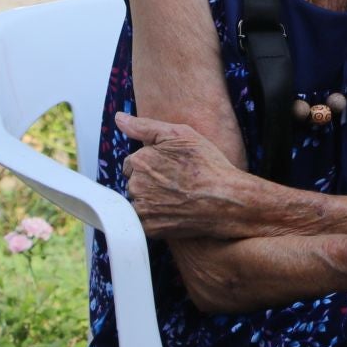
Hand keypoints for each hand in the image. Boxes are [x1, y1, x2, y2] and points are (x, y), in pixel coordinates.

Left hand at [116, 111, 258, 239]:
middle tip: (177, 183)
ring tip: (177, 198)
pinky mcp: (149, 228)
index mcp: (140, 160)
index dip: (152, 164)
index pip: (133, 163)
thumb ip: (146, 126)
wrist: (227, 200)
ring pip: (139, 202)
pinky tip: (174, 212)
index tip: (171, 169)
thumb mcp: (182, 135)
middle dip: (150, 182)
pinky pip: (144, 222)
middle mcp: (136, 185)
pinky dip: (155, 217)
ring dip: (151, 200)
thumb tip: (119, 118)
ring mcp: (142, 208)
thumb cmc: (208, 166)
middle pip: (134, 183)